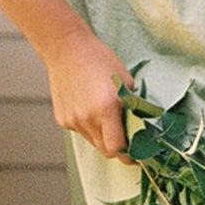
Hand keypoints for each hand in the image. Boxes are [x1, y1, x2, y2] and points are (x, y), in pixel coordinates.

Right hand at [42, 22, 134, 160]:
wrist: (67, 49)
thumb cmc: (100, 59)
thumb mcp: (125, 80)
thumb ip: (132, 106)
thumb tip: (141, 126)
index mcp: (107, 108)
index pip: (118, 148)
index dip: (129, 155)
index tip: (138, 154)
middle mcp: (88, 119)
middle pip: (106, 150)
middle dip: (118, 149)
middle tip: (127, 140)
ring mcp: (73, 121)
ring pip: (93, 142)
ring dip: (103, 137)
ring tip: (106, 117)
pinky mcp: (63, 120)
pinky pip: (81, 132)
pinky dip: (89, 127)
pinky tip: (89, 108)